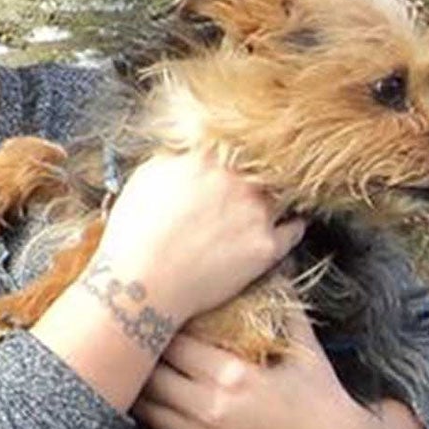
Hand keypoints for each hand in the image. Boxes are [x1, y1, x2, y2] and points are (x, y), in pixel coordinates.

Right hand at [94, 148, 304, 326]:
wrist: (142, 285)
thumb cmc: (134, 237)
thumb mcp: (144, 180)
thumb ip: (174, 158)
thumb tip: (188, 152)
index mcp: (206, 160)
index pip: (235, 143)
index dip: (237, 151)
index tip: (237, 157)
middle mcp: (237, 182)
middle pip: (265, 165)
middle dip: (260, 172)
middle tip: (254, 181)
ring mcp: (256, 213)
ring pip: (282, 193)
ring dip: (278, 195)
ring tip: (277, 199)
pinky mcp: (266, 247)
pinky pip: (294, 229)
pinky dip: (293, 225)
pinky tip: (291, 223)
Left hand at [134, 311, 428, 428]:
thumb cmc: (321, 393)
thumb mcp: (305, 345)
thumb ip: (283, 302)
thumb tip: (275, 260)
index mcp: (232, 376)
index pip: (173, 342)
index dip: (160, 325)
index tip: (155, 310)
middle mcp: (210, 409)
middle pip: (151, 374)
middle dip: (142, 353)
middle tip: (133, 333)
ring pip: (147, 406)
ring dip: (141, 384)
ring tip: (133, 361)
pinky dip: (155, 411)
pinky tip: (153, 392)